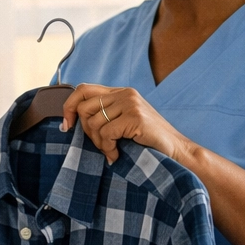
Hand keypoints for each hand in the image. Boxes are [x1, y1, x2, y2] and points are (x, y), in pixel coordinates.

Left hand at [61, 84, 196, 165]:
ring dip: (98, 143)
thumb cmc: (148, 141)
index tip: (67, 126)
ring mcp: (131, 103)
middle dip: (85, 131)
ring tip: (111, 151)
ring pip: (93, 122)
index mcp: (120, 92)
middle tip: (100, 145)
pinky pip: (106, 133)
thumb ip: (105, 115)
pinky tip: (117, 155)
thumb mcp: (124, 122)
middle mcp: (125, 93)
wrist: (177, 151)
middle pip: (84, 107)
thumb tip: (71, 120)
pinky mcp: (135, 116)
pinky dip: (107, 148)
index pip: (83, 89)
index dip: (69, 106)